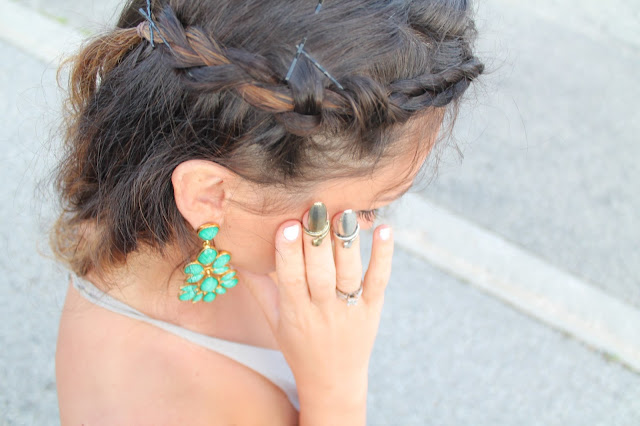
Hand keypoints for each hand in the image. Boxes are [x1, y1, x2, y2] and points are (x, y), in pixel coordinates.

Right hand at [239, 203, 393, 401]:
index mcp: (295, 314)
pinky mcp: (373, 308)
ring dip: (347, 243)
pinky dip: (383, 255)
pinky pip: (378, 280)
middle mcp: (323, 312)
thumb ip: (258, 287)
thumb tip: (234, 255)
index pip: (291, 281)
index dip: (288, 254)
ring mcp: (350, 310)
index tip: (286, 226)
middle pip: (320, 274)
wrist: (333, 381)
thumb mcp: (273, 320)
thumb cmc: (298, 346)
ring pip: (349, 274)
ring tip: (345, 213)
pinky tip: (384, 229)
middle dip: (317, 241)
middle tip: (315, 208)